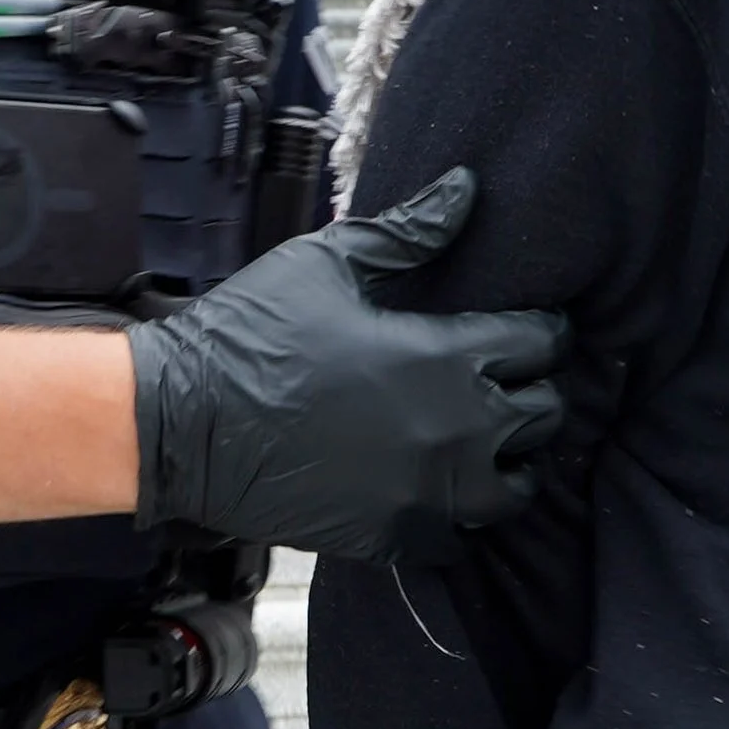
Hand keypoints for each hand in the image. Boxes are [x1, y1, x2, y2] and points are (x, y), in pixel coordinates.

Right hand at [127, 166, 565, 564]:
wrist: (183, 424)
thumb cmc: (252, 335)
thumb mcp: (331, 263)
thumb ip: (411, 232)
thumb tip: (465, 190)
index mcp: (447, 355)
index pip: (544, 344)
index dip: (543, 330)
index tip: (529, 329)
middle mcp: (455, 430)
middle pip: (545, 415)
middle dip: (533, 391)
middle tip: (504, 381)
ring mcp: (428, 493)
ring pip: (518, 486)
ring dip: (510, 460)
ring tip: (482, 442)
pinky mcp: (395, 536)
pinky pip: (463, 538)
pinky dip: (462, 516)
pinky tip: (438, 489)